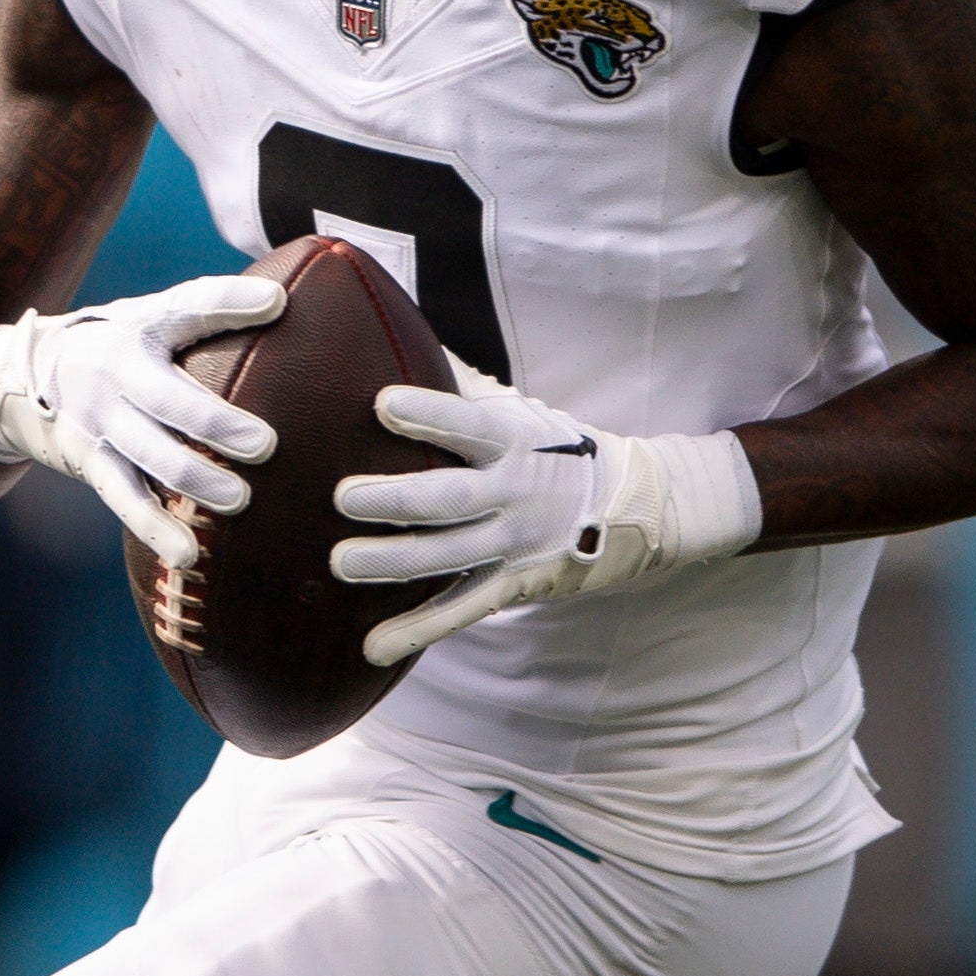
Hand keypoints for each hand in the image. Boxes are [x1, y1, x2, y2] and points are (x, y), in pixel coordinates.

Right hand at [0, 268, 287, 566]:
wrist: (16, 377)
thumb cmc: (110, 342)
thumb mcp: (146, 316)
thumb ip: (209, 308)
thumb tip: (282, 299)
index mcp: (140, 330)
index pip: (188, 308)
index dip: (228, 304)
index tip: (276, 304)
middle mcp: (115, 375)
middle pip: (168, 399)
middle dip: (214, 422)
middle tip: (263, 445)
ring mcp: (100, 423)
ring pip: (149, 456)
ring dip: (193, 480)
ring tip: (238, 501)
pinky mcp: (91, 464)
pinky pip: (127, 500)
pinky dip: (156, 529)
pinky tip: (188, 555)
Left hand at [329, 370, 760, 666]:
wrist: (634, 507)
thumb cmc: (556, 447)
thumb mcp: (521, 409)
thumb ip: (460, 382)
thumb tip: (399, 328)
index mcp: (512, 440)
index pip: (466, 422)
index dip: (427, 413)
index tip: (381, 404)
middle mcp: (513, 492)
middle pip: (449, 498)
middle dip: (395, 500)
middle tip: (343, 497)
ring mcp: (513, 543)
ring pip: (447, 556)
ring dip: (392, 563)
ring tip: (341, 561)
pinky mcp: (513, 585)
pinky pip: (461, 610)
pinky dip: (417, 630)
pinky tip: (373, 646)